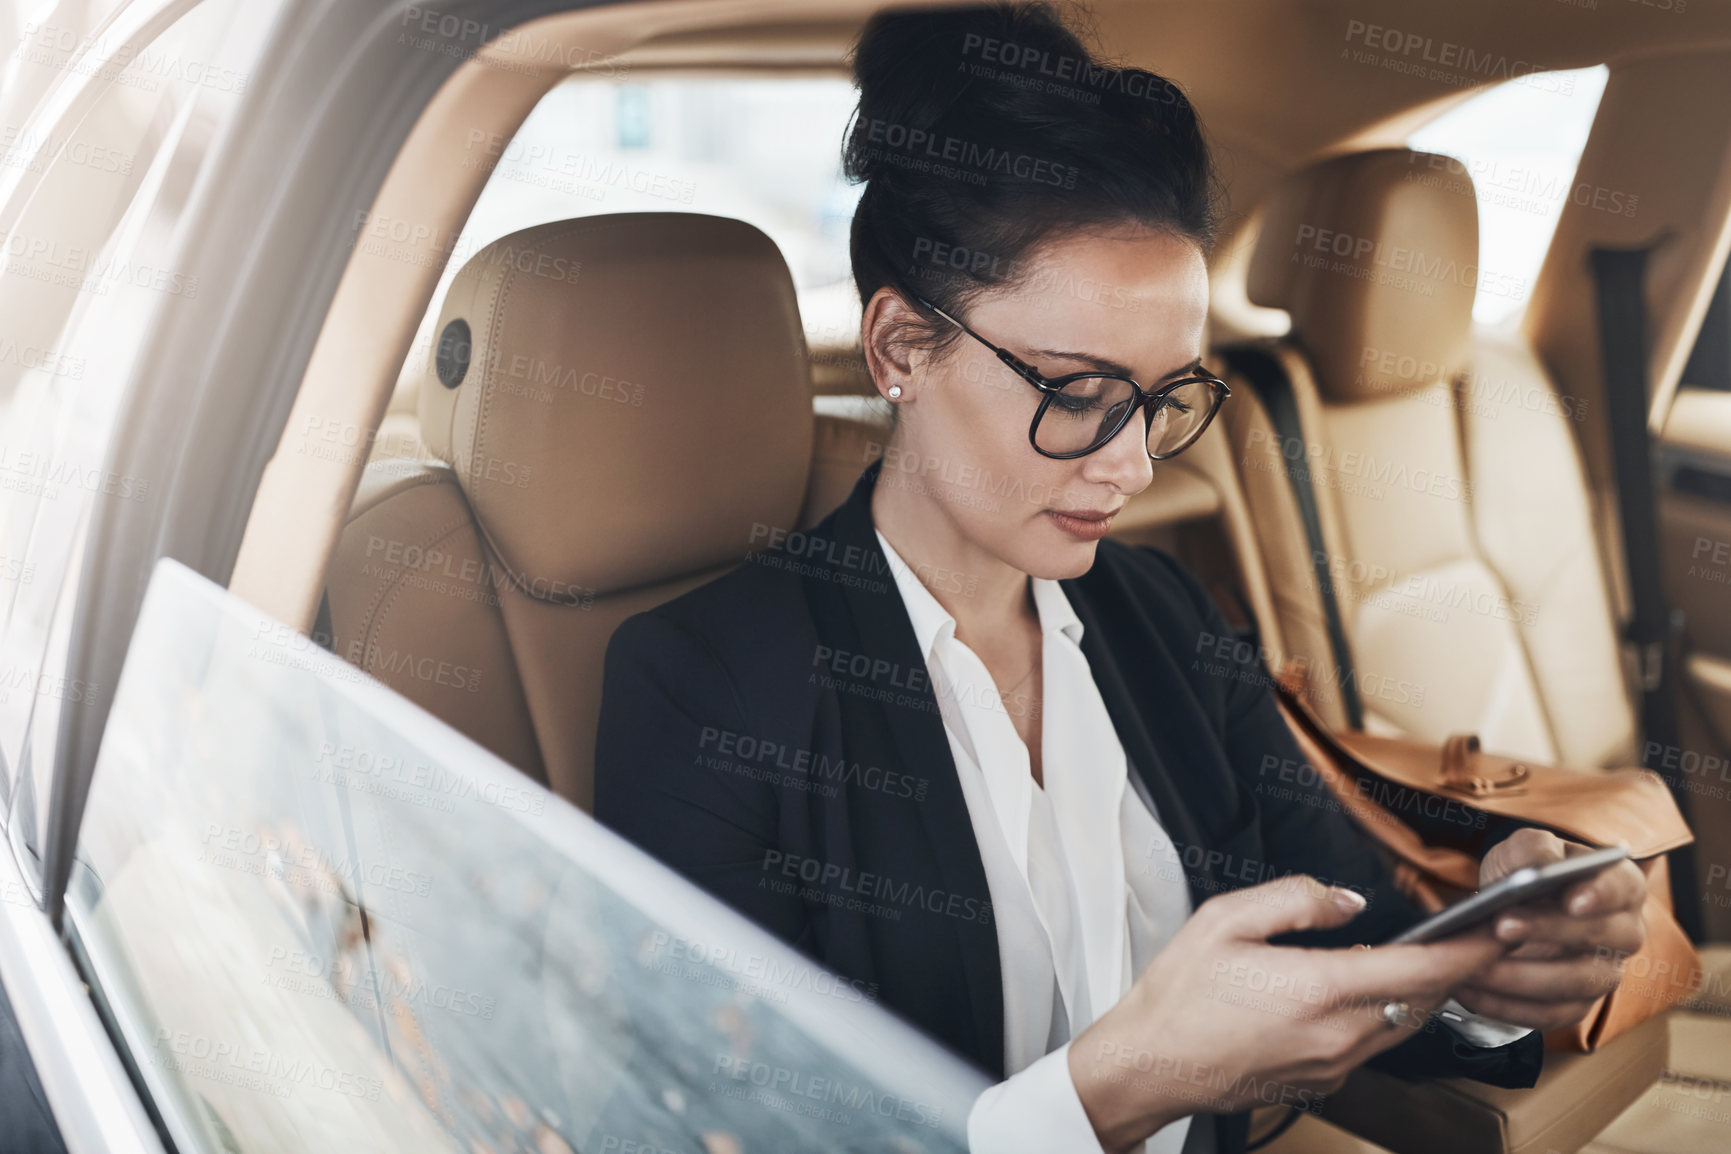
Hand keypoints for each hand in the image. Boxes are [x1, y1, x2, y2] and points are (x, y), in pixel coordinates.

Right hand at [1066, 875, 1509, 1153]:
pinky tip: (1378, 988)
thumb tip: (1347, 900)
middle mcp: (1339, 1034)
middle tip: (1478, 932)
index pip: (1423, 971)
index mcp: (1320, 989)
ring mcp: (1335, 1062)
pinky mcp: (1324, 1078)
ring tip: (1436, 957)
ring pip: (1408, 1025)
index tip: (1501, 926)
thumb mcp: (1224, 920)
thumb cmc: (1179, 993)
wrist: (1152, 1064)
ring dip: (1429, 992)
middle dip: (1459, 968)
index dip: (1471, 948)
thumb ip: (1295, 899)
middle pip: (1428, 1002)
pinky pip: (1377, 1041)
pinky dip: (1394, 1013)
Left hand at [1453, 829, 1646, 1031]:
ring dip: (1520, 976)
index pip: (1623, 888)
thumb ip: (1534, 850)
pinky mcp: (1577, 1005)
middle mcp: (1623, 933)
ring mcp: (1604, 973)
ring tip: (1474, 964)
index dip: (1601, 895)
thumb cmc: (1525, 872)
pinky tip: (1471, 990)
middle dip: (1547, 931)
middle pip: (1600, 938)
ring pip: (1575, 983)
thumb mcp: (1524, 849)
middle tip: (1501, 925)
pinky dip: (1507, 1005)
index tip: (1572, 900)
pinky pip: (1549, 1014)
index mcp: (1621, 886)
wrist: (1508, 907)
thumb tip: (1538, 867)